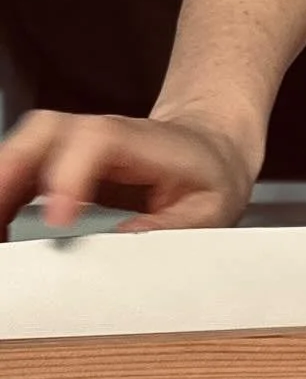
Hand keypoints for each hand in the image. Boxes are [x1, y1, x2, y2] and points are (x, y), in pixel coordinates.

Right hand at [0, 107, 256, 235]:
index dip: (69, 174)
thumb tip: (128, 245)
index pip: (97, 141)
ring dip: (1, 188)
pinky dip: (4, 198)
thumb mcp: (210, 209)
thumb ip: (173, 228)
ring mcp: (74, 144)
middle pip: (43, 134)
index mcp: (143, 142)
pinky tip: (1, 227)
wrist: (208, 151)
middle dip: (12, 171)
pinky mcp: (59, 162)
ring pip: (22, 149)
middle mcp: (99, 134)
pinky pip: (19, 171)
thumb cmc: (208, 177)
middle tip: (0, 221)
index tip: (56, 219)